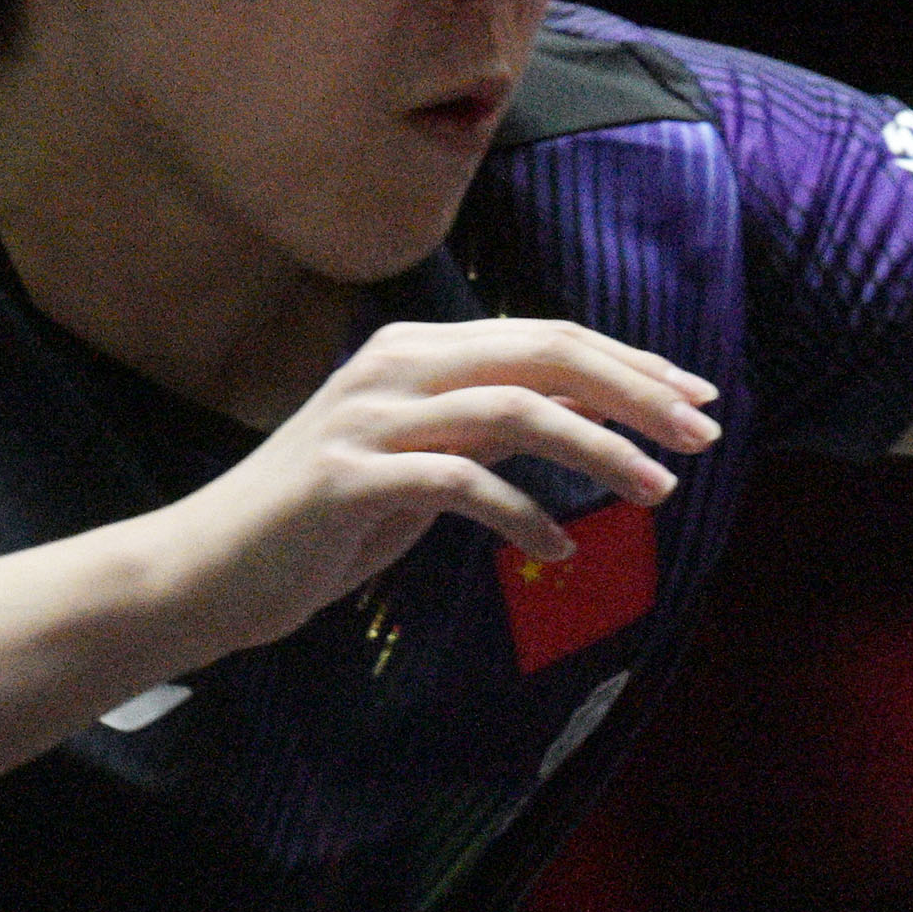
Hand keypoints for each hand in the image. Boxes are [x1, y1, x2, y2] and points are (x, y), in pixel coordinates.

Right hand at [139, 317, 720, 657]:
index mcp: (417, 353)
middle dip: (636, 392)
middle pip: (543, 356)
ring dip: (601, 451)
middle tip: (704, 436)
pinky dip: (524, 514)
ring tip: (659, 493)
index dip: (630, 364)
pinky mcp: (349, 478)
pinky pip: (462, 483)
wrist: (208, 573)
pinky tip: (562, 548)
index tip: (698, 399)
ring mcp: (369, 419)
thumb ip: (492, 430)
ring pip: (515, 410)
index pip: (546, 338)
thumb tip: (584, 421)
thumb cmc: (326, 524)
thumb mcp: (425, 463)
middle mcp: (395, 367)